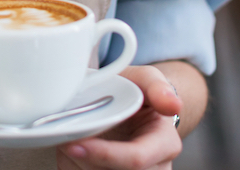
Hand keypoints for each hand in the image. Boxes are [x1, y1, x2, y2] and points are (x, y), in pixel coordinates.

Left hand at [55, 65, 182, 169]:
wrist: (130, 106)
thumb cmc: (138, 92)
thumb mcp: (146, 78)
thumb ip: (157, 86)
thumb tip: (172, 104)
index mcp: (165, 144)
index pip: (135, 159)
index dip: (103, 154)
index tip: (74, 144)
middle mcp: (154, 168)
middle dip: (86, 159)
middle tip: (66, 140)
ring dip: (79, 164)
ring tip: (73, 142)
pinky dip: (75, 166)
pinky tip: (76, 153)